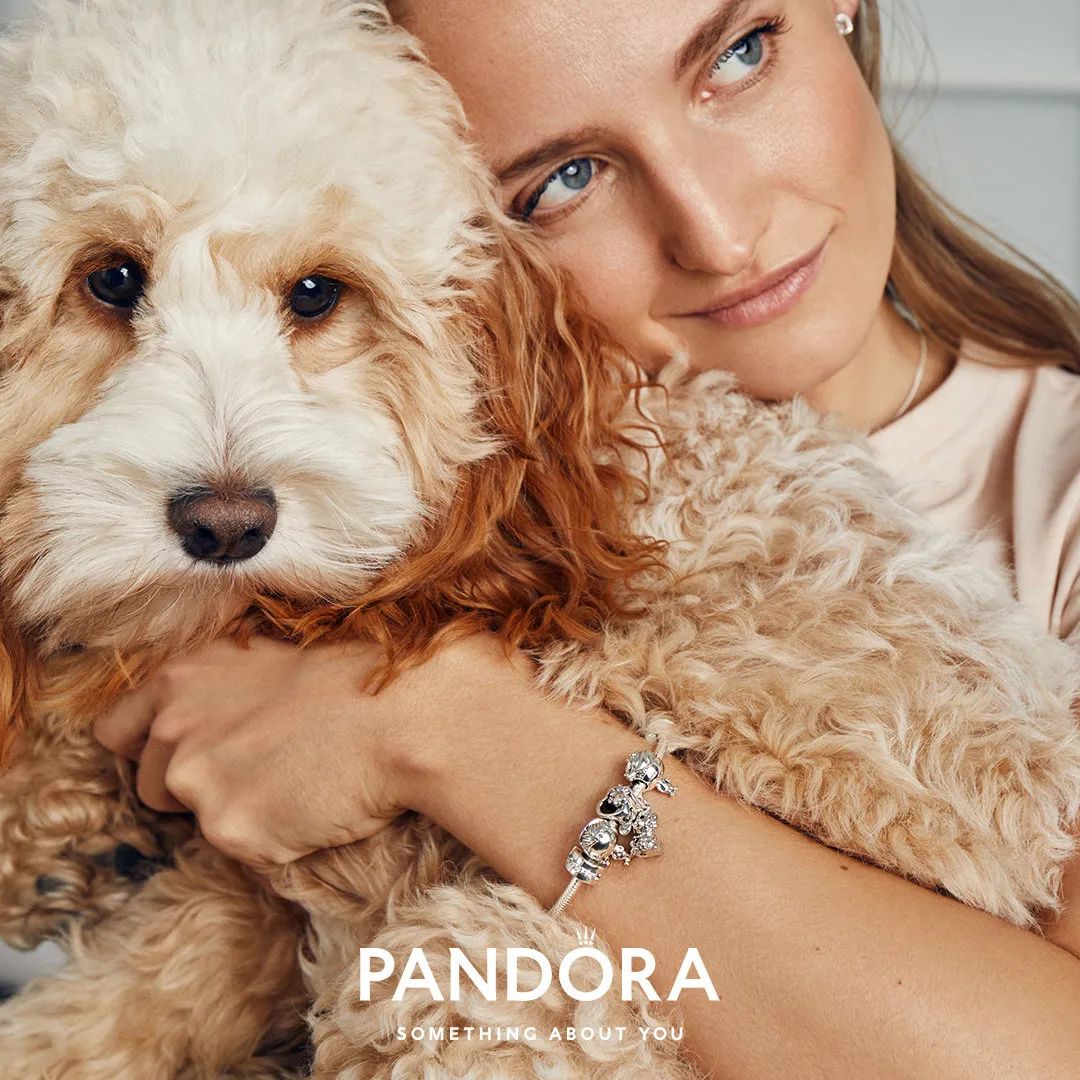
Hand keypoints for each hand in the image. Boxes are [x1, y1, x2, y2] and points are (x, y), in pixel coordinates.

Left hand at [91, 635, 468, 869]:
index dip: (145, 749)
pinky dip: (278, 840)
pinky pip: (247, 851)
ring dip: (238, 814)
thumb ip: (217, 691)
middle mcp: (174, 730)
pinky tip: (317, 805)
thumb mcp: (269, 659)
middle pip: (151, 787)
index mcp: (181, 679)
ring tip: (300, 783)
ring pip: (200, 823)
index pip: (116, 731)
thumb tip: (208, 722)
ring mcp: (199, 783)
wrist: (405, 711)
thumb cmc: (356, 676)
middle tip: (266, 769)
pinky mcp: (231, 830)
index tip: (180, 756)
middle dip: (196, 788)